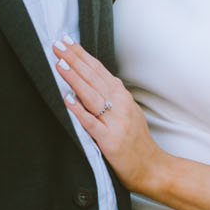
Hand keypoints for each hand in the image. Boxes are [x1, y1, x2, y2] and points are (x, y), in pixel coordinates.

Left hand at [55, 36, 162, 191]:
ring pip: (92, 95)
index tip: (66, 41)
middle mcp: (120, 105)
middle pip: (93, 78)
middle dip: (74, 59)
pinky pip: (91, 124)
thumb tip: (90, 77)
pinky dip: (79, 111)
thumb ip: (111, 96)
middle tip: (57, 44)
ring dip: (75, 78)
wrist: (152, 168)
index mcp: (122, 97)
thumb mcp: (127, 112)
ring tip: (59, 64)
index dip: (82, 55)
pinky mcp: (109, 141)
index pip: (98, 70)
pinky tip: (67, 100)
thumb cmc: (136, 141)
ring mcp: (115, 122)